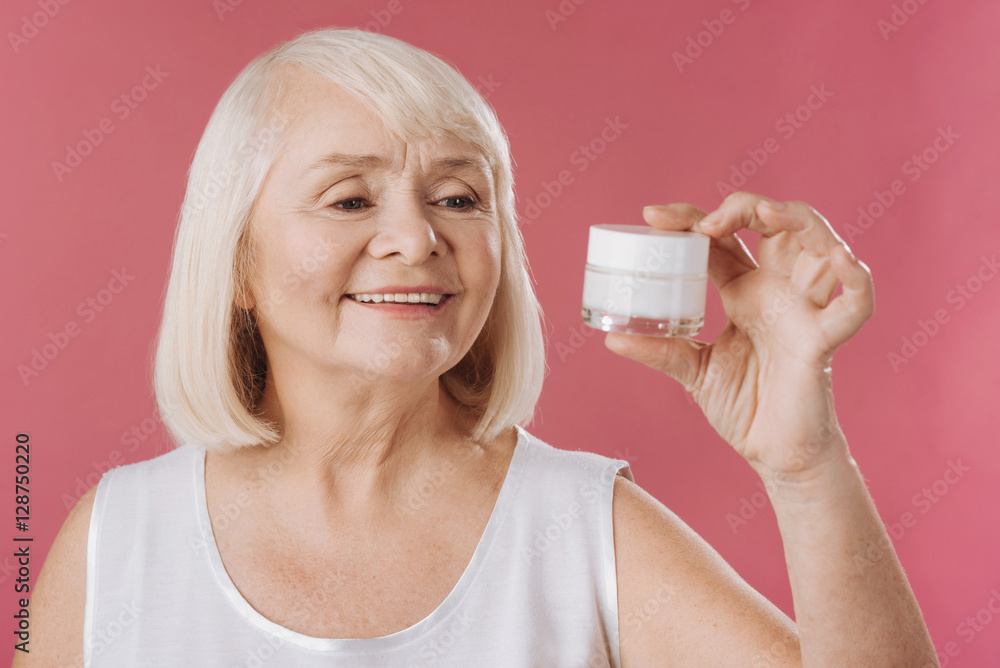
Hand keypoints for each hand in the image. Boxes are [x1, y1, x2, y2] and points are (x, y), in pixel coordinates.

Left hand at [604, 192, 874, 480]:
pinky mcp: (825, 340)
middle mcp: (779, 289)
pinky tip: (838, 258)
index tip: (651, 215)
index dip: (691, 219)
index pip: (723, 238)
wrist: (773, 453)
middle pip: (775, 224)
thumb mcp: (693, 371)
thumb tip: (610, 339)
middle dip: (745, 207)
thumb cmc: (744, 406)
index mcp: (746, 290)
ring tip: (765, 212)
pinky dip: (855, 278)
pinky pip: (855, 303)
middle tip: (704, 222)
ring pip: (821, 244)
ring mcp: (805, 310)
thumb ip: (659, 351)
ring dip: (798, 219)